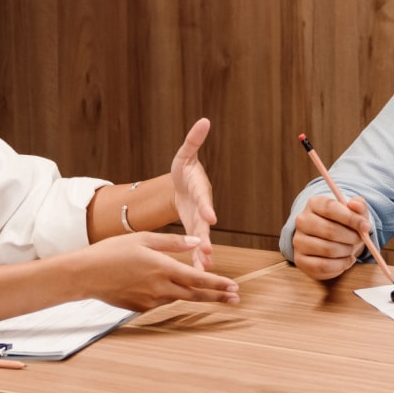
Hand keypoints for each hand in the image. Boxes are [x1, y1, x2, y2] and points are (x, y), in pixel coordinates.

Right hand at [76, 231, 238, 309]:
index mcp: (163, 268)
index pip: (198, 279)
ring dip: (194, 295)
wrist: (85, 275)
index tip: (234, 288)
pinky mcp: (140, 308)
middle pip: (195, 295)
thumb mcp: (143, 239)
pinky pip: (161, 301)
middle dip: (217, 297)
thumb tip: (196, 242)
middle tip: (235, 299)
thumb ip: (173, 242)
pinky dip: (169, 295)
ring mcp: (150, 301)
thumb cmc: (112, 252)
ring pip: (178, 298)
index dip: (218, 284)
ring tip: (212, 294)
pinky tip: (166, 287)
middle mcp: (160, 288)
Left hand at [166, 117, 217, 269]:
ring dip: (203, 254)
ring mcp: (199, 222)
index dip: (207, 207)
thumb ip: (193, 141)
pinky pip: (195, 246)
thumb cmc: (185, 169)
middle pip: (204, 225)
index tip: (210, 217)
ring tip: (205, 268)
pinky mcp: (193, 231)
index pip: (204, 199)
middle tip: (207, 251)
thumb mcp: (185, 155)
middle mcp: (203, 209)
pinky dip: (197, 258)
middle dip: (205, 239)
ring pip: (202, 240)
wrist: (183, 185)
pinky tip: (198, 272)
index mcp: (200, 191)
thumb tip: (203, 120)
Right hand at [291, 190, 372, 281]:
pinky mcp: (300, 260)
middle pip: (329, 231)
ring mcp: (299, 241)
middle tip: (360, 239)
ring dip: (346, 251)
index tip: (366, 226)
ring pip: (328, 250)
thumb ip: (359, 206)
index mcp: (314, 203)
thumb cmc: (344, 224)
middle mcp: (302, 221)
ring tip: (351, 249)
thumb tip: (354, 204)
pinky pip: (324, 266)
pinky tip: (347, 260)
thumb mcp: (354, 212)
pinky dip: (341, 265)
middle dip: (351, 237)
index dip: (351, 218)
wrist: (333, 240)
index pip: (331, 208)